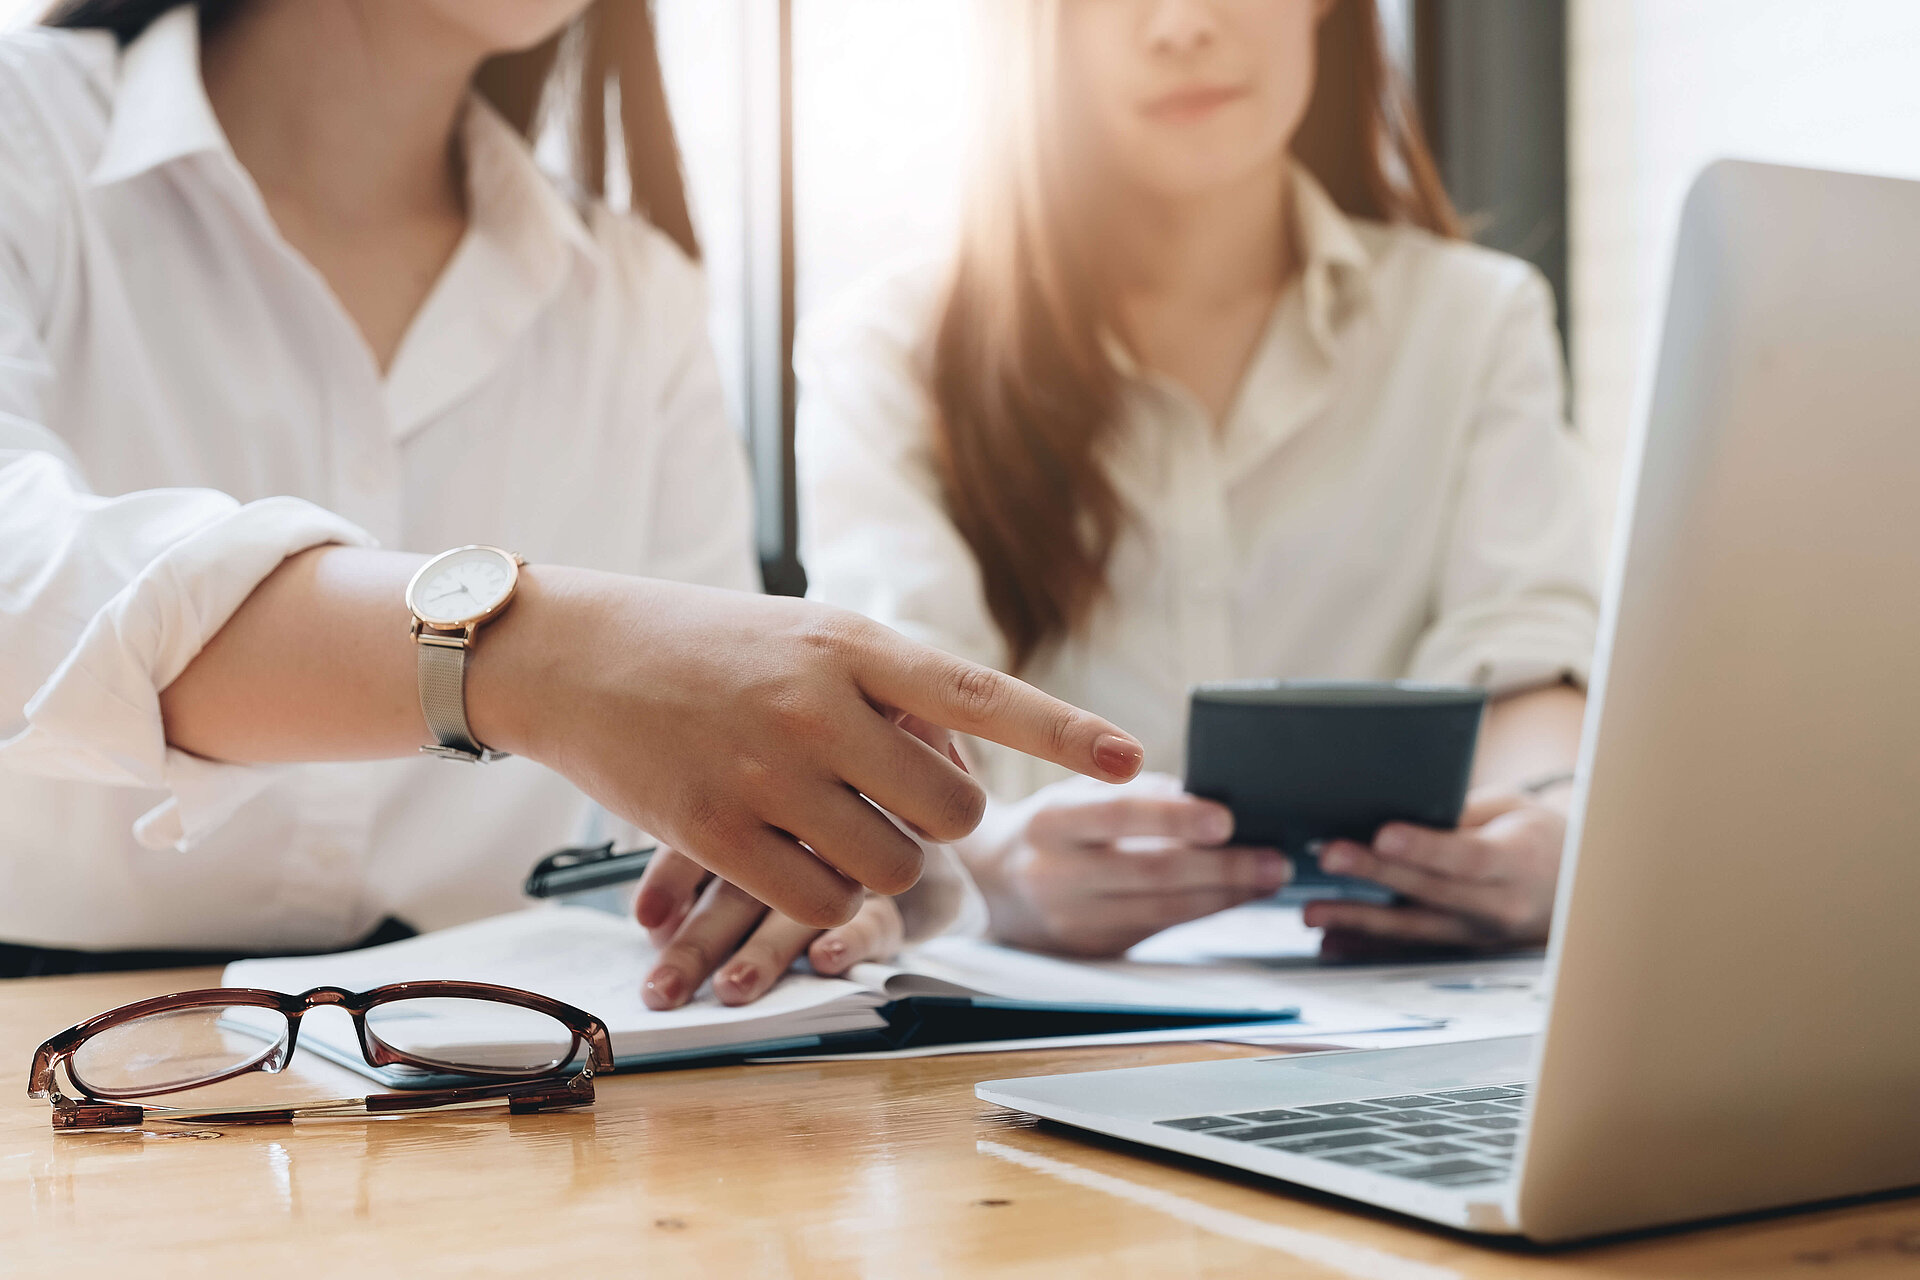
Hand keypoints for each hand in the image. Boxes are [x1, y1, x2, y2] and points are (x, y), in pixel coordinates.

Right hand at [470, 571, 1143, 928]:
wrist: (570, 654)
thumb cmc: (702, 645)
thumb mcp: (805, 635)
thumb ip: (889, 690)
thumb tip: (964, 763)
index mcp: (851, 642)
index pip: (980, 693)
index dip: (1062, 731)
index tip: (1131, 761)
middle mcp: (818, 703)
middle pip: (953, 806)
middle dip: (943, 821)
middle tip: (894, 801)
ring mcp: (767, 769)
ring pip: (894, 862)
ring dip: (882, 862)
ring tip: (831, 824)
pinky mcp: (715, 829)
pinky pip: (820, 900)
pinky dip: (825, 899)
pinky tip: (790, 860)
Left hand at [632, 846, 903, 1007]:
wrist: (930, 826)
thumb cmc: (831, 842)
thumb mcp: (767, 849)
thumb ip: (701, 872)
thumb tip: (650, 922)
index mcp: (765, 815)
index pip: (709, 841)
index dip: (673, 877)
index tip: (646, 918)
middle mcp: (809, 839)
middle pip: (743, 889)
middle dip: (700, 944)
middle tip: (664, 991)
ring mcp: (858, 869)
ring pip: (802, 911)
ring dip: (765, 952)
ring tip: (733, 987)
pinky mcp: (909, 898)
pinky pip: (878, 921)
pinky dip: (851, 940)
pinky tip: (825, 958)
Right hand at [962, 773, 1290, 956]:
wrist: (997, 885)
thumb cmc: (1055, 828)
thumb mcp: (1076, 794)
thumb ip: (1136, 791)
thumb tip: (1212, 797)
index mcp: (1050, 823)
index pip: (1117, 817)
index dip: (1174, 818)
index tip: (1225, 819)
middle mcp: (1054, 876)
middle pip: (1151, 873)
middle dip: (1222, 868)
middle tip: (1273, 858)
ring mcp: (1072, 922)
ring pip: (1163, 911)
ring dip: (1225, 896)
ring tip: (1268, 878)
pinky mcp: (1093, 951)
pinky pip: (1159, 929)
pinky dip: (1203, 912)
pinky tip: (1235, 897)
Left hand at [1303, 791, 1564, 952]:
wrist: (1575, 887)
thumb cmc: (1535, 834)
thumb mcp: (1509, 808)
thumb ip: (1460, 812)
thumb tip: (1398, 804)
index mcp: (1518, 860)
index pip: (1466, 856)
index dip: (1424, 847)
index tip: (1382, 833)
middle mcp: (1499, 905)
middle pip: (1430, 891)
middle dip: (1374, 873)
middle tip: (1327, 854)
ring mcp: (1478, 933)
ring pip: (1413, 928)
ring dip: (1358, 919)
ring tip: (1312, 911)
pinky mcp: (1459, 946)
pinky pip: (1409, 947)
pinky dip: (1368, 945)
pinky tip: (1330, 940)